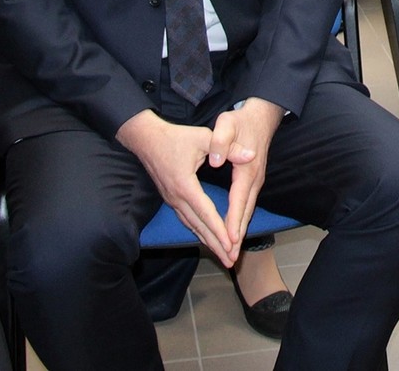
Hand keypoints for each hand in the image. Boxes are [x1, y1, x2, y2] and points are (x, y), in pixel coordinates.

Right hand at [116, 111, 232, 264]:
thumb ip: (228, 148)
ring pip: (192, 226)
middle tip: (231, 261)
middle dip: (216, 244)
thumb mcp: (204, 137)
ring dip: (207, 241)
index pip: (206, 212)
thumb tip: (251, 155)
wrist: (146, 139)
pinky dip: (198, 231)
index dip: (220, 229)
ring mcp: (171, 200)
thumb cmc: (176, 137)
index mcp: (185, 185)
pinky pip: (186, 220)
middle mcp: (176, 198)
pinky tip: (206, 239)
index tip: (232, 243)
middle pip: (199, 226)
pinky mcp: (170, 199)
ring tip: (223, 256)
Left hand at [208, 98, 283, 261]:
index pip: (239, 200)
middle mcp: (254, 179)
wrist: (262, 115)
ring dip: (239, 232)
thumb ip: (221, 142)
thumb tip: (217, 161)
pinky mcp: (252, 182)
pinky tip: (231, 233)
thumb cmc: (241, 120)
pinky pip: (245, 207)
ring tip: (230, 252)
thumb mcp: (227, 124)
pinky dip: (239, 223)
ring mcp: (255, 182)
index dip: (233, 221)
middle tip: (229, 257)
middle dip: (237, 236)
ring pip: (247, 212)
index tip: (229, 240)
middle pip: (245, 212)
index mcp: (246, 169)